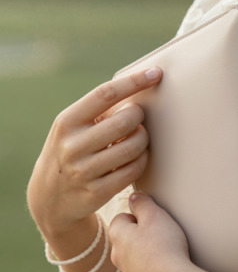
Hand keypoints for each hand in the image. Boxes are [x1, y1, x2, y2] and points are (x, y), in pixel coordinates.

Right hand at [27, 67, 162, 238]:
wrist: (48, 198)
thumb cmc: (70, 151)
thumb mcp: (72, 127)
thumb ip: (100, 111)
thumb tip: (141, 89)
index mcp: (67, 121)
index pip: (105, 94)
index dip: (134, 82)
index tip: (155, 73)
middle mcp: (72, 146)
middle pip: (125, 121)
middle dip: (140, 117)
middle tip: (138, 119)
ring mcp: (83, 171)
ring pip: (133, 147)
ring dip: (143, 139)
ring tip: (138, 138)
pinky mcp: (96, 193)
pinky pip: (133, 170)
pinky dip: (142, 160)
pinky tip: (137, 157)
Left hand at [109, 193, 191, 271]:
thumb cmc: (163, 249)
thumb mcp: (155, 216)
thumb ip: (143, 204)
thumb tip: (134, 197)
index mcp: (119, 237)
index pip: (120, 219)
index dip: (137, 215)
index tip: (153, 217)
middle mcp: (119, 260)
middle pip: (127, 242)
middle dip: (142, 237)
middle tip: (163, 234)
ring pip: (137, 262)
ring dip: (150, 257)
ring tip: (170, 254)